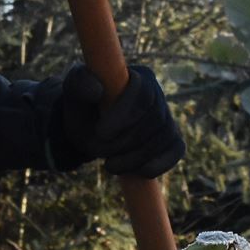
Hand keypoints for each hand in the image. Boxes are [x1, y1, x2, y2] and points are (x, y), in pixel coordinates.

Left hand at [48, 62, 185, 178]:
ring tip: (109, 165)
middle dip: (126, 141)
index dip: (125, 114)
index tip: (101, 133)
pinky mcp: (172, 139)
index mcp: (138, 77)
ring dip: (136, 157)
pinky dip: (159, 163)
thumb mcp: (74, 95)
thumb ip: (79, 85)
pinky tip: (140, 172)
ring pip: (163, 138)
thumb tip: (96, 89)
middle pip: (154, 119)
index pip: (142, 93)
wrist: (91, 132)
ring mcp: (167, 117)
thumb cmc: (83, 109)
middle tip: (99, 152)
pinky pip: (175, 150)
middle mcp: (158, 94)